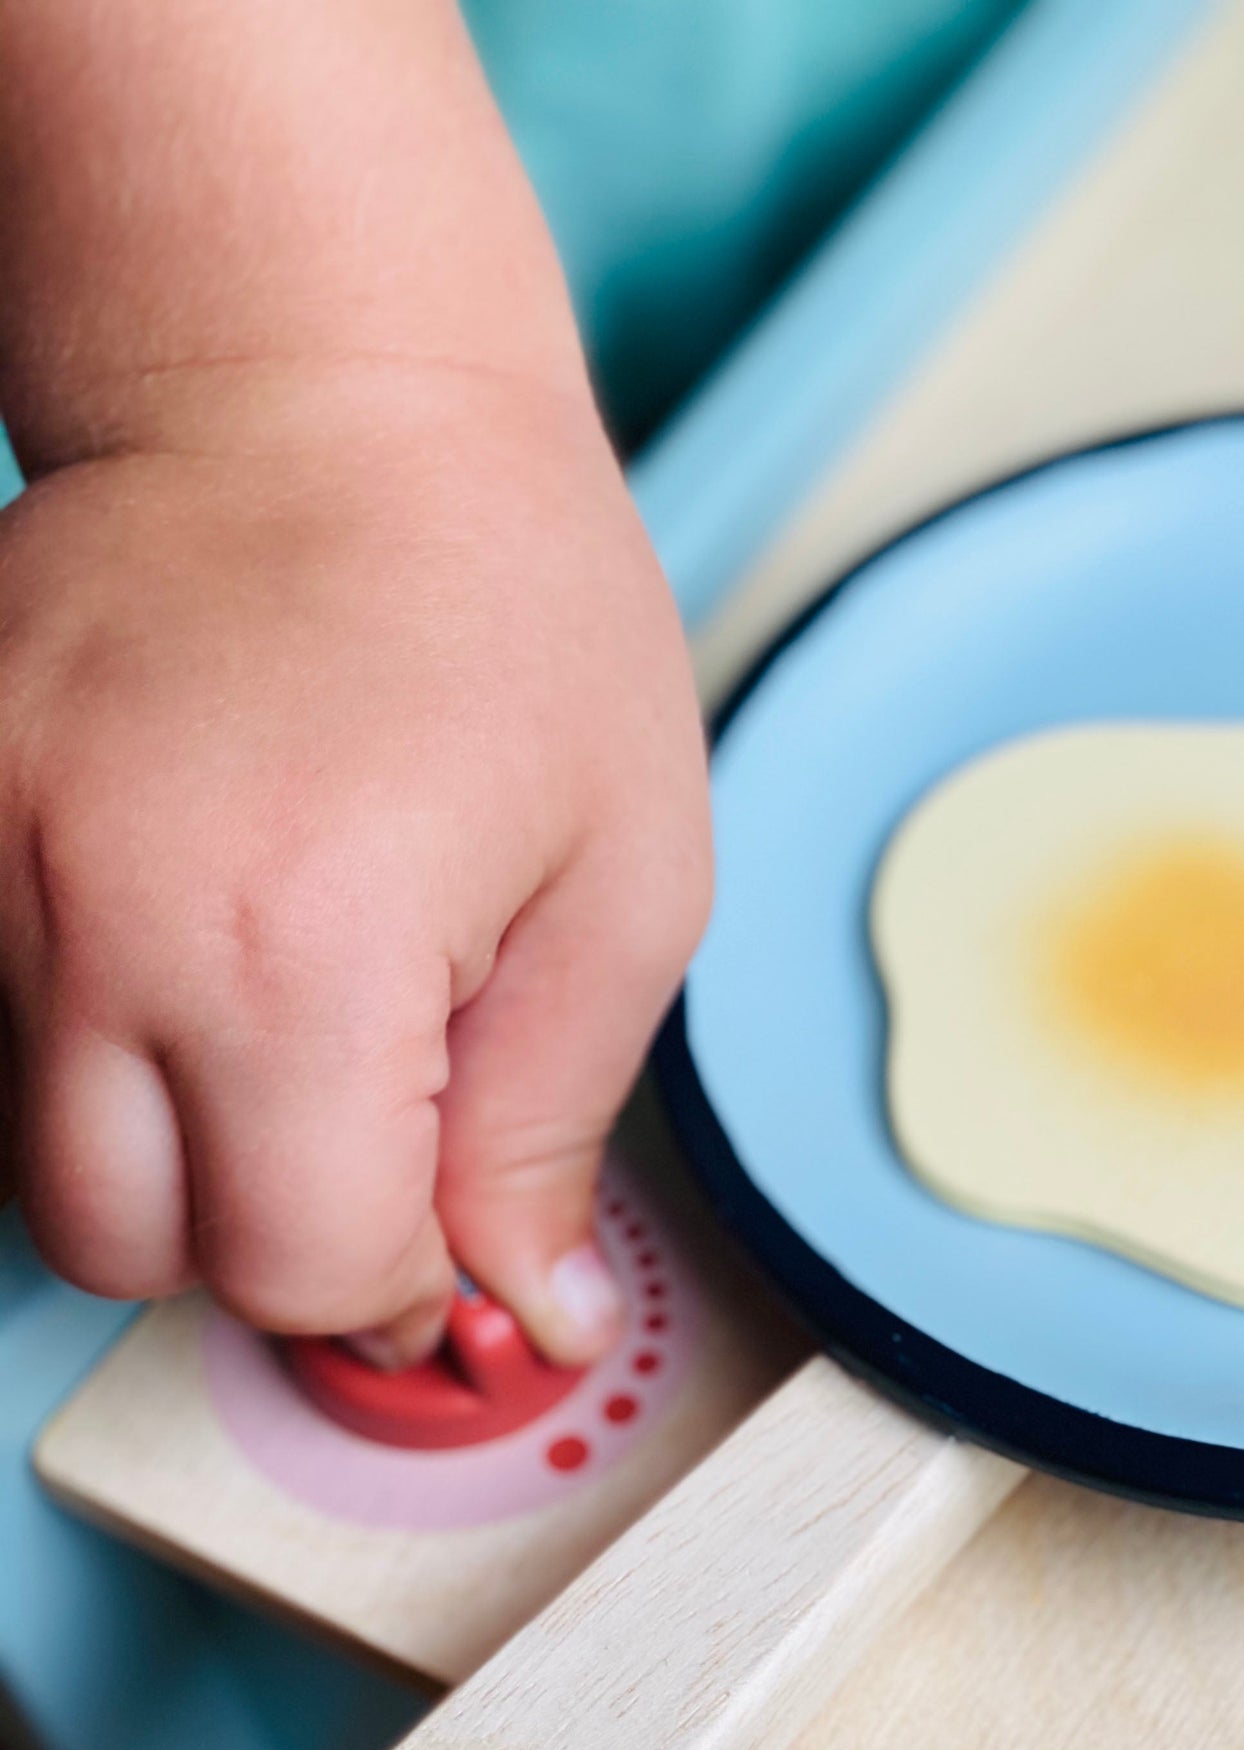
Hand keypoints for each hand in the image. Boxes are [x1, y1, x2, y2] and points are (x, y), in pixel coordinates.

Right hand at [0, 358, 708, 1363]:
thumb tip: (533, 1312)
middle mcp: (101, 921)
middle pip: (133, 1253)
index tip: (453, 1219)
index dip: (397, 1276)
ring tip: (290, 1025)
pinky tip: (201, 962)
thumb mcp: (626, 884)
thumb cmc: (506, 602)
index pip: (299, 1266)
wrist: (320, 383)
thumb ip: (555, 1131)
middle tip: (378, 1128)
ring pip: (37, 1167)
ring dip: (173, 1162)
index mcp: (301, 944)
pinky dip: (94, 1062)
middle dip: (271, 1237)